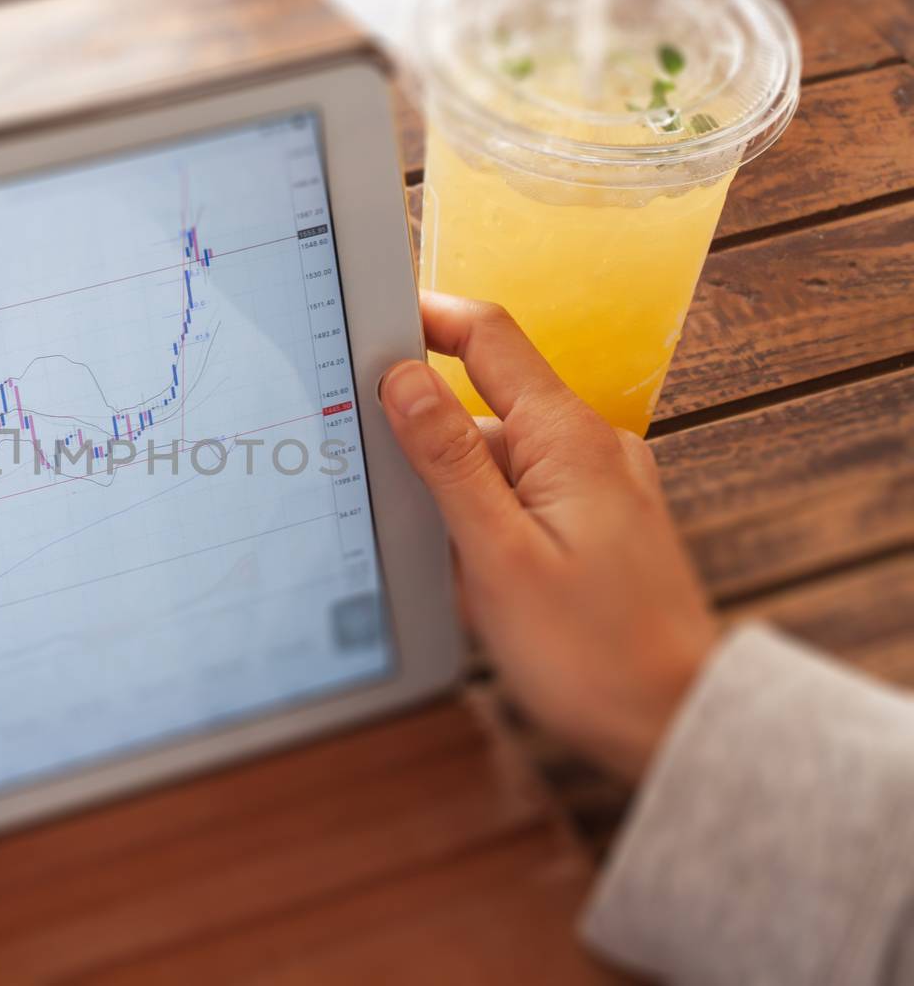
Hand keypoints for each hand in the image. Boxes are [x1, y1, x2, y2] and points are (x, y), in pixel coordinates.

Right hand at [380, 293, 717, 779]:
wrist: (673, 722)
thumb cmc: (592, 655)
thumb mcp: (499, 556)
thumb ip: (449, 461)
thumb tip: (404, 379)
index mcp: (569, 438)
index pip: (487, 336)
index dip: (425, 319)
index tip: (369, 327)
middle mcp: (592, 446)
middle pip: (483, 405)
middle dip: (428, 445)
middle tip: (393, 504)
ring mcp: (600, 483)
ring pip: (499, 459)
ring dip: (457, 500)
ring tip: (453, 572)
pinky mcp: (599, 521)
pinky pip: (524, 495)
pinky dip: (487, 523)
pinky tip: (479, 581)